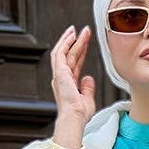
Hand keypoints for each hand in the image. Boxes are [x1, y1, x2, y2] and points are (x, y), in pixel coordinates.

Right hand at [50, 24, 95, 146]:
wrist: (74, 118)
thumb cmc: (79, 114)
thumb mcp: (87, 98)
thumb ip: (87, 88)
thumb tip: (88, 78)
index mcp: (67, 83)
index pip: (74, 62)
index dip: (80, 51)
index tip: (85, 42)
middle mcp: (62, 77)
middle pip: (68, 54)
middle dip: (76, 42)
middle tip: (83, 31)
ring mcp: (59, 74)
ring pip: (63, 51)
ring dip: (70, 39)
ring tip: (77, 30)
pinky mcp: (59, 72)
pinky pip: (61, 53)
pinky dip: (65, 43)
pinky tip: (72, 36)